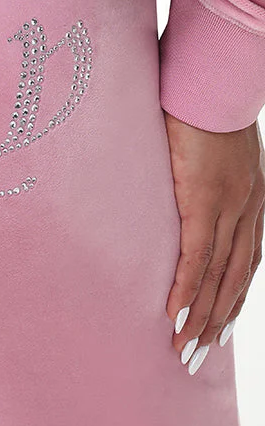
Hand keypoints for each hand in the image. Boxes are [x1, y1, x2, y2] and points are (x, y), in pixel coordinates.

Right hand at [164, 110, 264, 372]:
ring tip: (183, 348)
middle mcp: (246, 206)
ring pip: (217, 274)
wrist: (209, 72)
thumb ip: (199, 164)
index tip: (215, 324)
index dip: (230, 294)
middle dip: (216, 318)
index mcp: (250, 194)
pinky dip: (186, 287)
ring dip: (201, 315)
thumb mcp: (210, 139)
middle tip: (195, 354)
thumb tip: (175, 175)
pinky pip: (196, 254)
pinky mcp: (203, 197)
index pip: (244, 258)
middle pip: (235, 276)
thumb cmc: (201, 95)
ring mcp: (227, 203)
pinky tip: (174, 314)